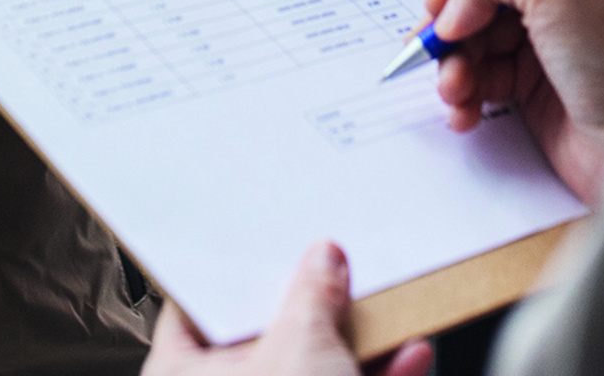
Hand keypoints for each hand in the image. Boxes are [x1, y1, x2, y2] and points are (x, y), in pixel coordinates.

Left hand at [142, 242, 431, 375]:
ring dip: (352, 347)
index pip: (193, 309)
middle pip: (261, 341)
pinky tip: (410, 358)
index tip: (265, 241)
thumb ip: (313, 296)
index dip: (232, 272)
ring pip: (309, 375)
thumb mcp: (302, 348)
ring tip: (386, 309)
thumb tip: (323, 262)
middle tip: (336, 270)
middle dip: (310, 308)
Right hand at [424, 0, 603, 206]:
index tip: (449, 4)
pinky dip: (463, 92)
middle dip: (452, 23)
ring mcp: (541, 37)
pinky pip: (477, 75)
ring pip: (470, 34)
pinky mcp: (530, 83)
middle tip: (438, 48)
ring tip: (455, 88)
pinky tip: (464, 108)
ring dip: (453, 62)